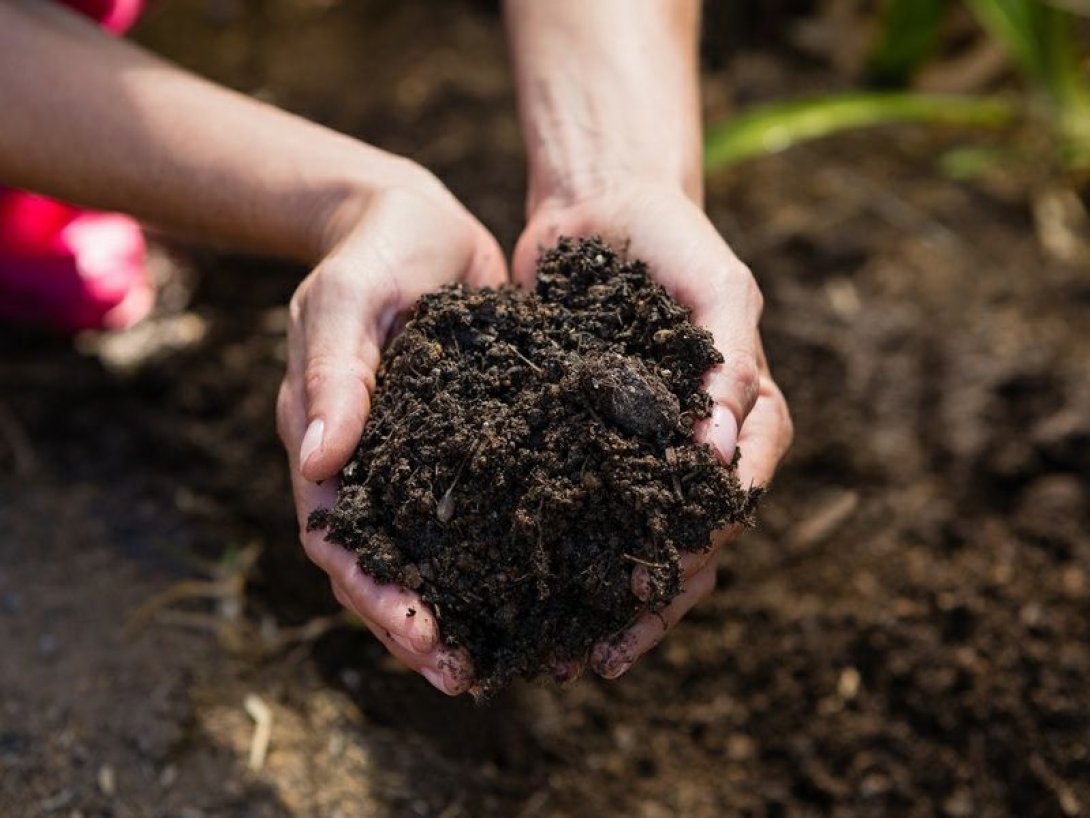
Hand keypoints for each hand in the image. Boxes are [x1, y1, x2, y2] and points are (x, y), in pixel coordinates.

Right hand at [277, 170, 506, 694]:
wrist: (421, 220)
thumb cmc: (374, 250)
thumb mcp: (347, 298)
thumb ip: (334, 373)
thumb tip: (318, 461)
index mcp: (326, 440)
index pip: (337, 538)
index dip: (372, 593)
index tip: (418, 633)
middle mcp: (372, 463)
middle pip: (384, 564)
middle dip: (417, 624)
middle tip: (467, 676)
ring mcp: (420, 459)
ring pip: (434, 551)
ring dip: (462, 605)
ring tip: (507, 656)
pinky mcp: (470, 442)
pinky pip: (481, 510)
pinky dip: (501, 554)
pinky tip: (545, 584)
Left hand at [513, 182, 792, 679]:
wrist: (600, 204)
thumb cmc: (674, 239)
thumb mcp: (721, 285)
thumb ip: (734, 358)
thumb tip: (726, 451)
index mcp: (746, 418)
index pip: (731, 505)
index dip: (695, 558)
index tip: (653, 598)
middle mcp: (697, 445)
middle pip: (685, 542)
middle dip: (646, 604)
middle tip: (596, 657)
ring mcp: (639, 446)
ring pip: (633, 539)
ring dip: (603, 600)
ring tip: (562, 653)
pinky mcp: (584, 436)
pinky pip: (580, 501)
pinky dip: (562, 548)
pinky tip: (526, 590)